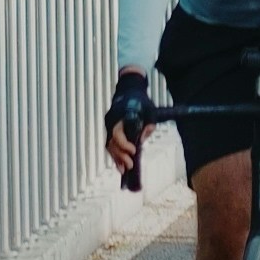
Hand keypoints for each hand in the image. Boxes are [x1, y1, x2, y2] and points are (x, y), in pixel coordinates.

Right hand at [104, 67, 157, 184]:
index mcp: (119, 116)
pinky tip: (120, 165)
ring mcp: (109, 126)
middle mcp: (111, 121)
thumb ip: (149, 125)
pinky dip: (115, 155)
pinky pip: (110, 145)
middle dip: (121, 155)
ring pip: (110, 145)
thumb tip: (142, 140)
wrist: (130, 90)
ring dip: (116, 158)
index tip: (134, 151)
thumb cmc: (141, 101)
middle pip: (112, 142)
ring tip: (124, 170)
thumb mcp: (150, 111)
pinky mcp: (111, 130)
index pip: (117, 134)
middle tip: (130, 165)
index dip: (124, 145)